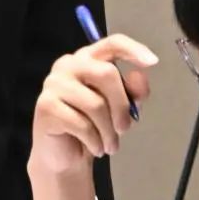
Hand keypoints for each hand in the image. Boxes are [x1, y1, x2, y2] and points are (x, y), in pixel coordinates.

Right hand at [29, 35, 158, 177]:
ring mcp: (53, 84)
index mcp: (87, 59)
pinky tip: (95, 148)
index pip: (112, 44)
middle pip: (107, 73)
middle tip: (125, 129)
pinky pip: (82, 124)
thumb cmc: (92, 126)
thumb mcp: (120, 108)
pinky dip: (95, 142)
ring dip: (109, 132)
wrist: (63, 156)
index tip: (152, 62)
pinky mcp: (46, 106)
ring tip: (110, 145)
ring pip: (95, 104)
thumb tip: (140, 75)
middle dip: (122, 106)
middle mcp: (67, 65)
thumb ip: (133, 91)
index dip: (133, 49)